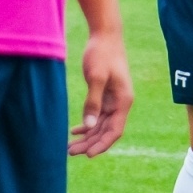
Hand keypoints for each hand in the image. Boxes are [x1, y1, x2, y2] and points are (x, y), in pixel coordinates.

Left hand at [68, 31, 132, 156]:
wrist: (105, 36)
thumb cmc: (102, 54)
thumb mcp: (96, 78)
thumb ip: (93, 102)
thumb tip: (89, 126)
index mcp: (123, 101)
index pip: (115, 130)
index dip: (102, 145)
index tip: (87, 155)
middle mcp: (120, 103)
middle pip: (107, 131)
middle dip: (91, 144)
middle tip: (70, 153)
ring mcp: (113, 100)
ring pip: (101, 125)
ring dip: (87, 137)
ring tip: (69, 147)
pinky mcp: (105, 95)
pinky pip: (97, 116)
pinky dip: (87, 125)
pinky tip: (75, 131)